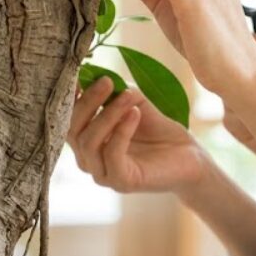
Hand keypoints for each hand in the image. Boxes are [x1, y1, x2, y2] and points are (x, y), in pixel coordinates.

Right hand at [67, 76, 210, 193]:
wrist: (189, 156)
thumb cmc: (158, 130)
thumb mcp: (134, 103)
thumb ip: (114, 92)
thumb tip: (96, 73)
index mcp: (87, 141)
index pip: (66, 120)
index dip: (69, 98)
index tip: (78, 74)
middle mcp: (89, 160)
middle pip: (73, 130)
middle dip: (88, 102)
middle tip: (107, 81)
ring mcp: (103, 174)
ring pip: (90, 142)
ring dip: (108, 114)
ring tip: (129, 95)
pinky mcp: (121, 182)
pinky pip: (112, 154)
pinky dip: (121, 130)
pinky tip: (135, 113)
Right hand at [224, 25, 255, 159]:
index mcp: (253, 66)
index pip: (242, 45)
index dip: (254, 43)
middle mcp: (237, 82)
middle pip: (228, 65)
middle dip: (250, 65)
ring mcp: (230, 103)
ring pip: (228, 90)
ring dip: (251, 92)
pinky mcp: (231, 124)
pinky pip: (232, 114)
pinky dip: (249, 113)